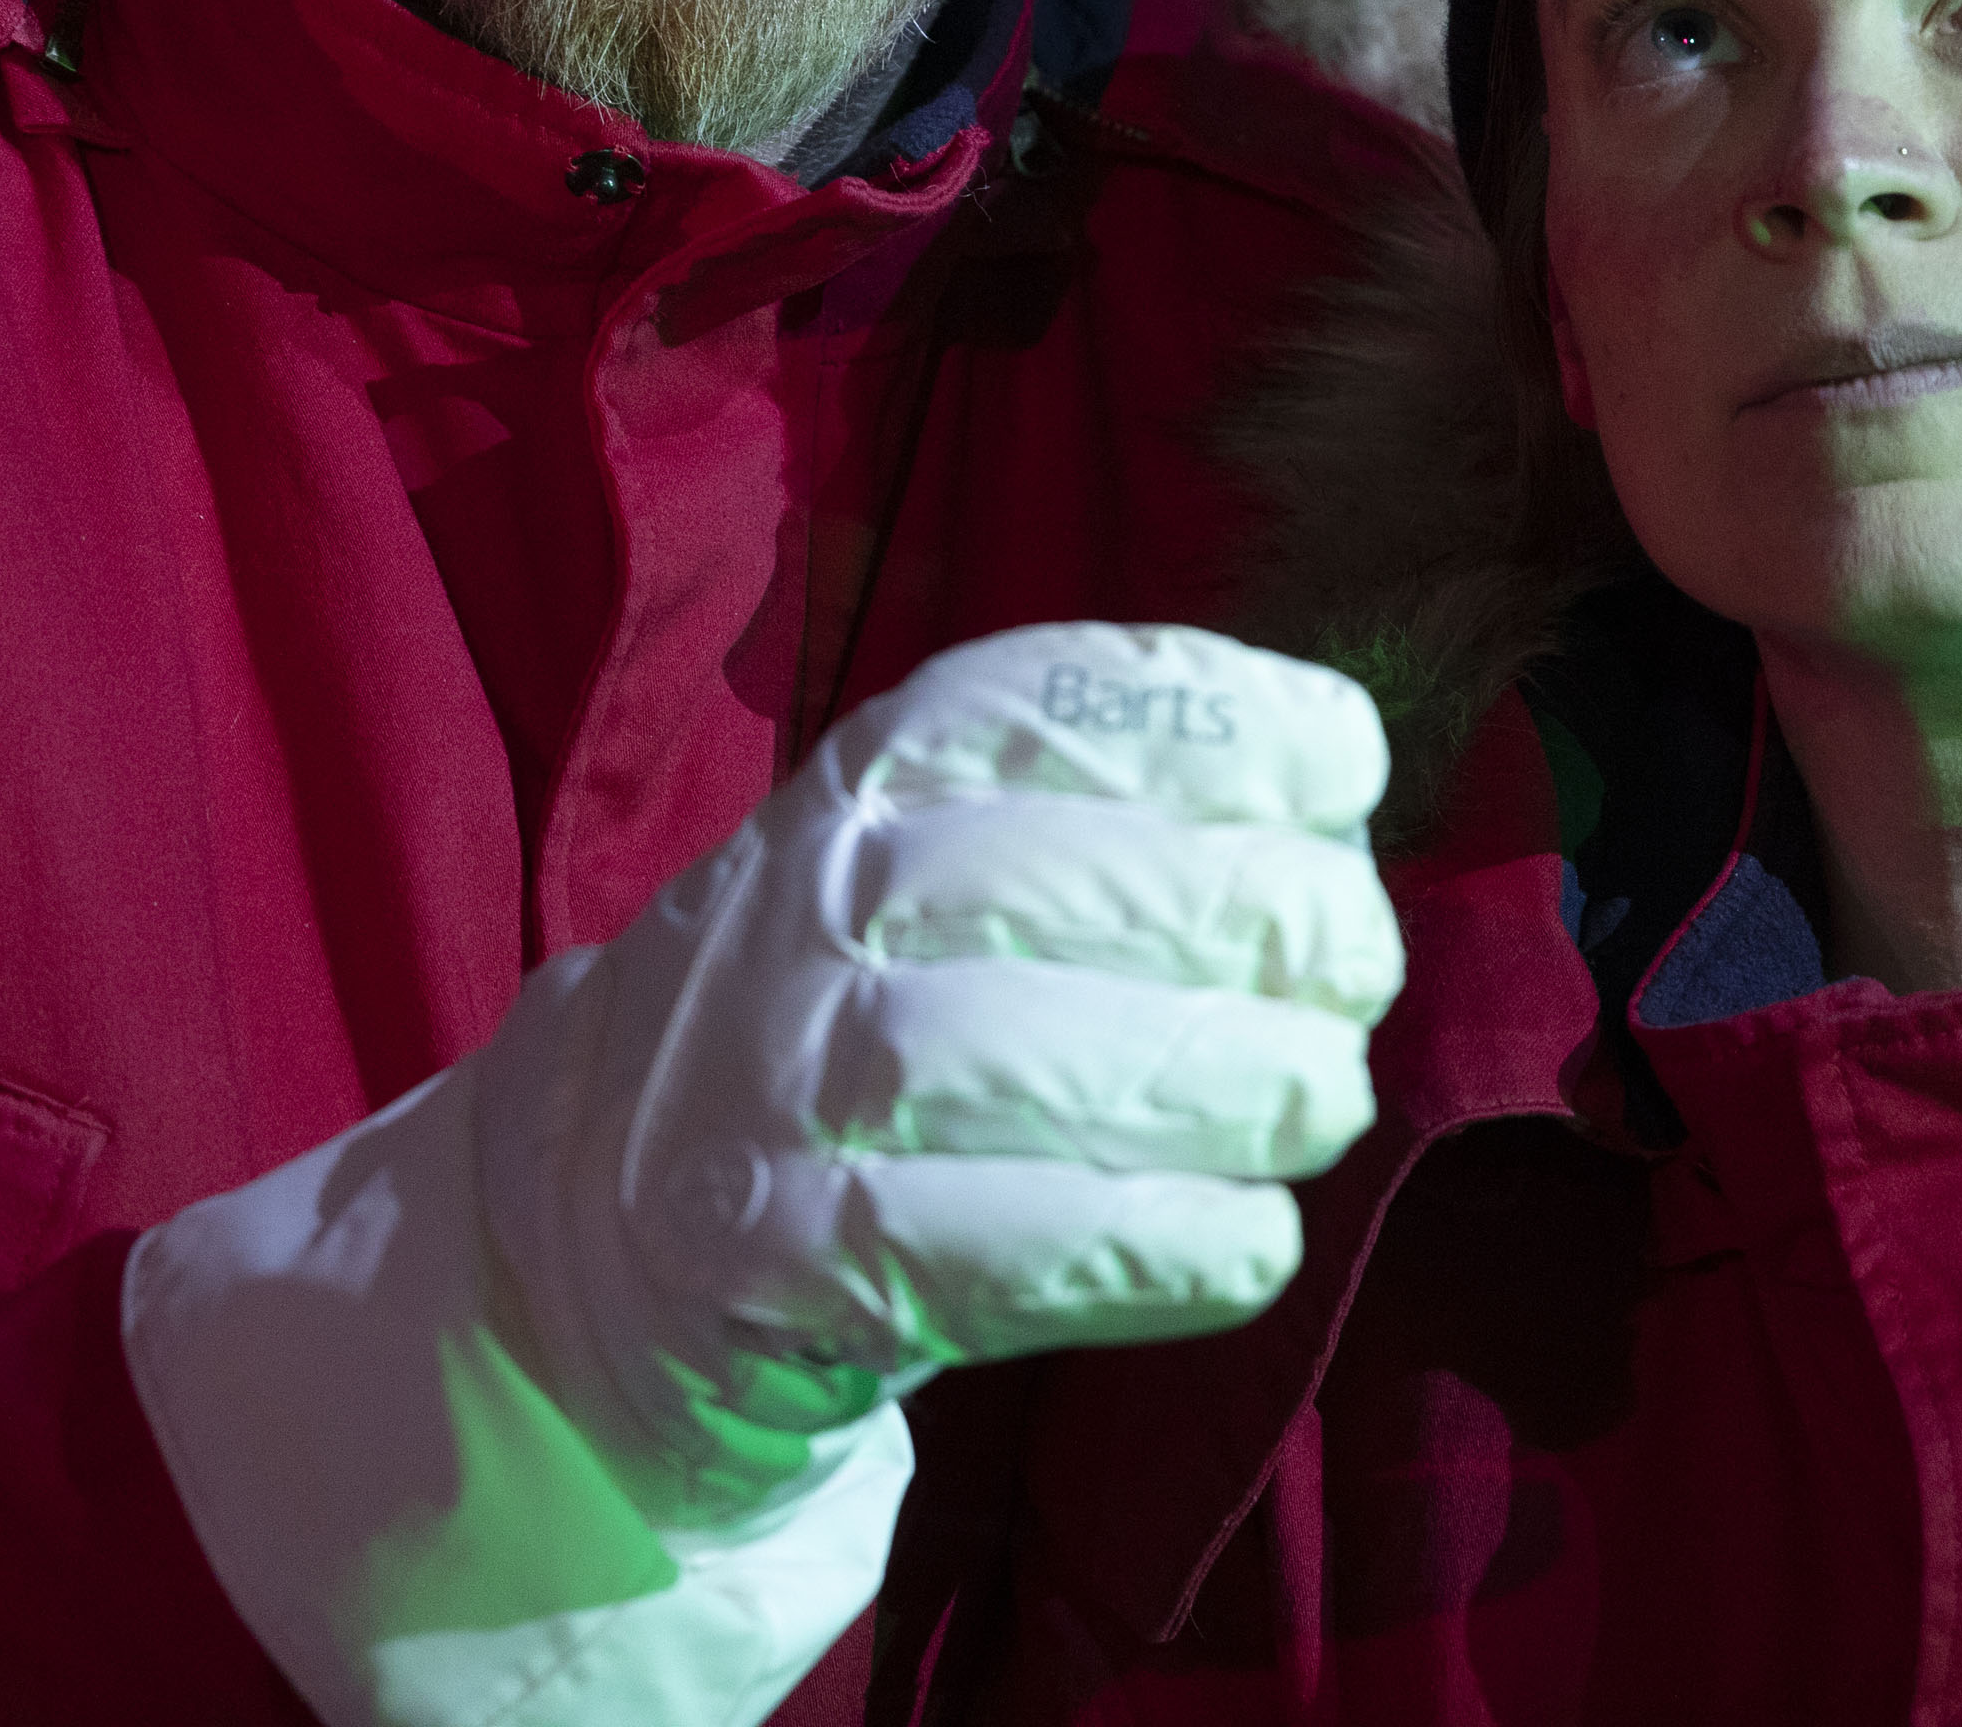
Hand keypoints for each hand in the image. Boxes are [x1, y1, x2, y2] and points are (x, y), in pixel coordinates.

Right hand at [475, 621, 1405, 1521]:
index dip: (1205, 718)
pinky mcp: (774, 1257)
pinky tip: (1247, 1245)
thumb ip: (1108, 822)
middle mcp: (809, 907)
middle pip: (1036, 877)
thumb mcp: (938, 867)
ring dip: (1200, 1078)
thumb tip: (1338, 801)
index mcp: (869, 784)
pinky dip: (1132, 1244)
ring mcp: (773, 1080)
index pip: (1029, 703)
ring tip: (1323, 1099)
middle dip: (1237, 910)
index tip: (1342, 763)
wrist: (603, 1213)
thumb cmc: (858, 1022)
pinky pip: (966, 1248)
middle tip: (1358, 968)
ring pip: (1000, 1058)